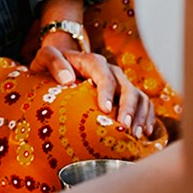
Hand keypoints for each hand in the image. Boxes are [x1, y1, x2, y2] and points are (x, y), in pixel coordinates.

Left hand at [28, 38, 155, 137]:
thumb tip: (68, 79)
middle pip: (127, 87)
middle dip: (128, 108)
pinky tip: (144, 134)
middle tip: (125, 127)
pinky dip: (146, 117)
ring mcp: (121, 83)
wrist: (62, 62)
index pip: (104, 74)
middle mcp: (111, 71)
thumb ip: (54, 62)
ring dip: (140, 115)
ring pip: (139, 96)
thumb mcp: (46, 57)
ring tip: (136, 135)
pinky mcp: (125, 94)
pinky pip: (143, 104)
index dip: (107, 91)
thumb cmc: (53, 62)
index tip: (106, 109)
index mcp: (92, 62)